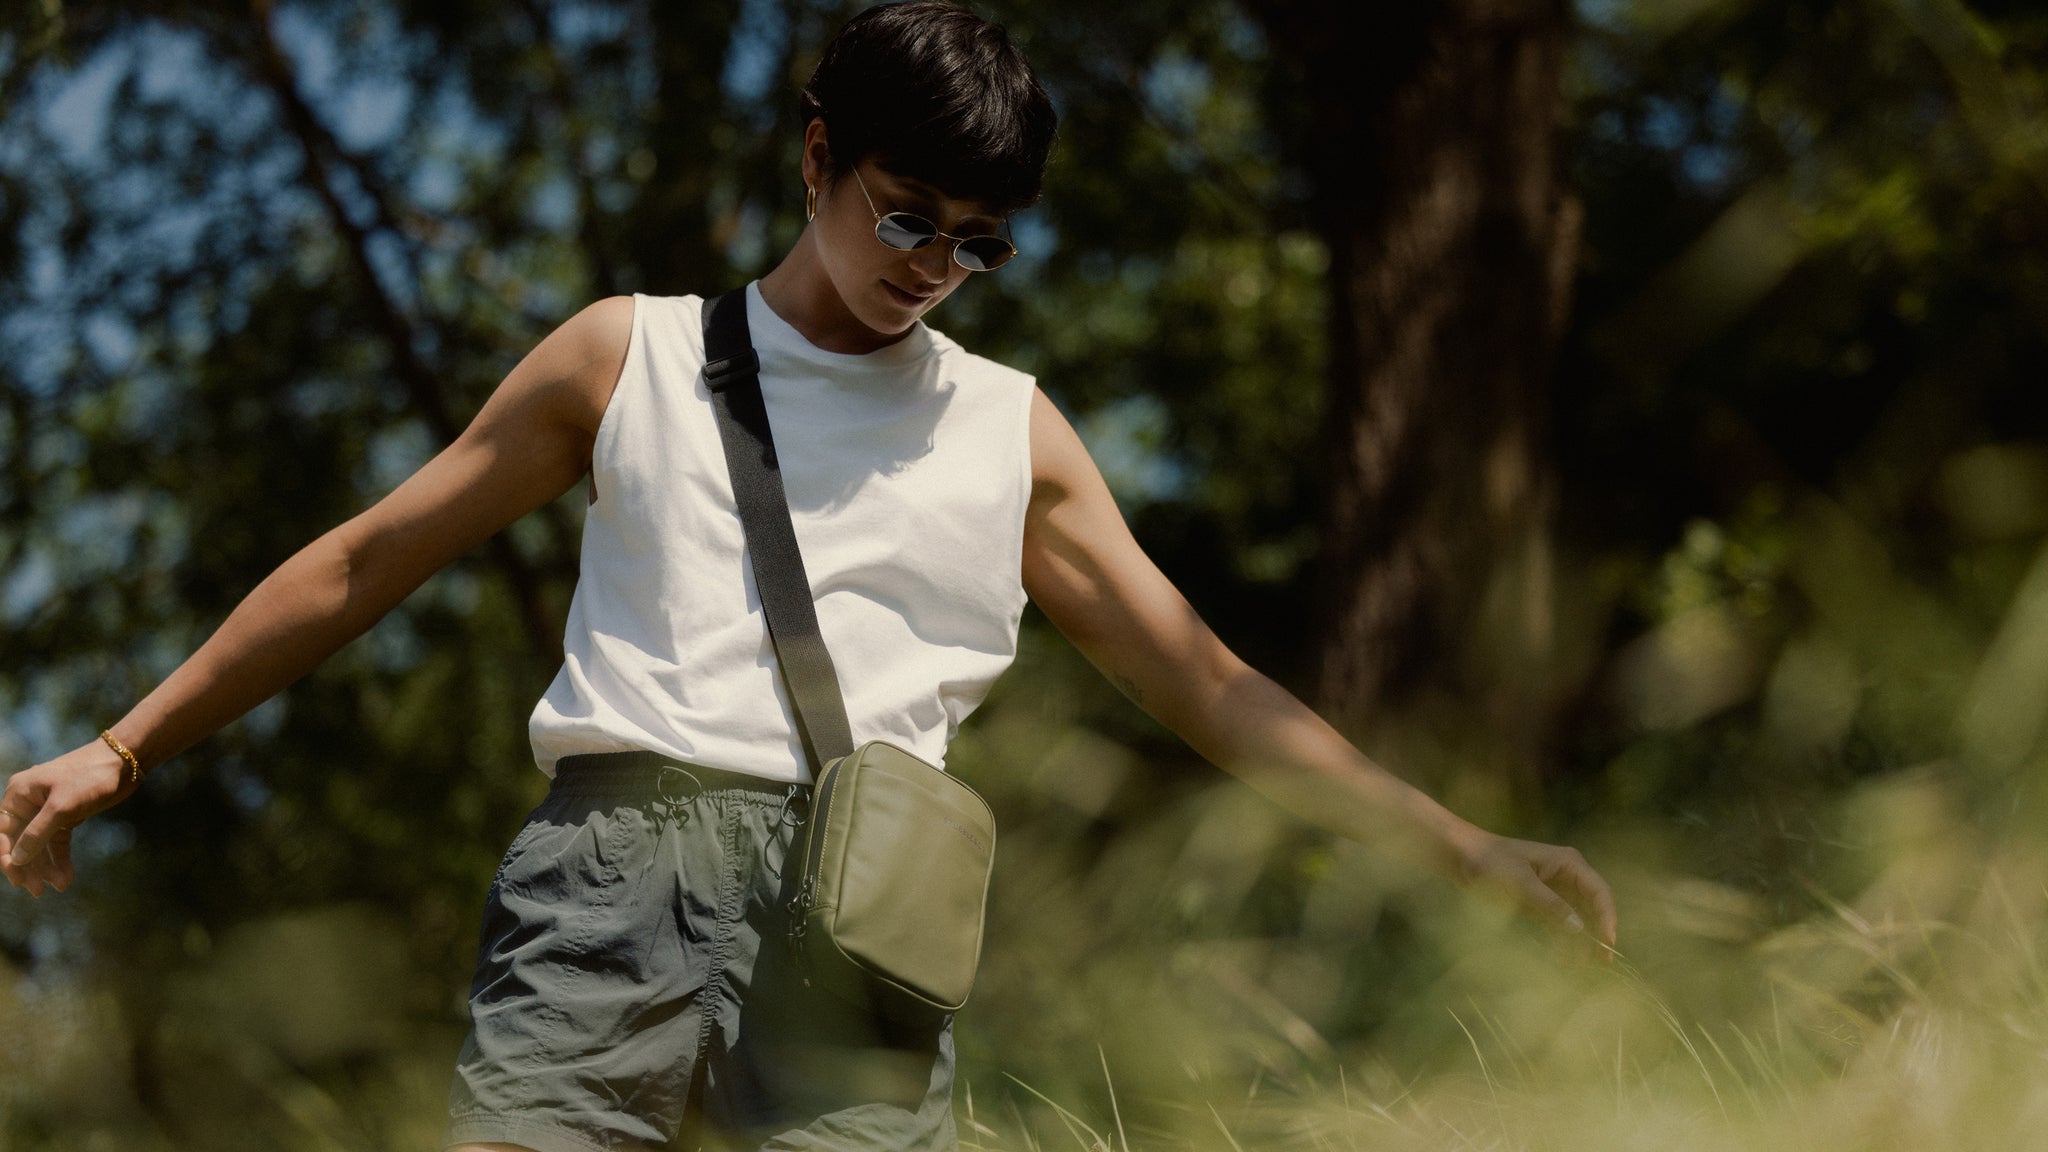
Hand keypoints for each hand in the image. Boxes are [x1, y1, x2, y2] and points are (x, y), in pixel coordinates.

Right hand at [0, 739, 134, 895]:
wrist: (124, 763)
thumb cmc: (90, 776)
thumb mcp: (62, 806)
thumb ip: (37, 832)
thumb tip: (16, 859)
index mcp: (19, 794)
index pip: (2, 832)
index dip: (6, 855)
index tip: (16, 877)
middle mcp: (29, 803)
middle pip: (19, 842)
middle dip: (27, 867)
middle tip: (37, 890)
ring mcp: (47, 811)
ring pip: (39, 846)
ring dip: (46, 867)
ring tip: (59, 886)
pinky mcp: (67, 817)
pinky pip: (57, 843)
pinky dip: (61, 860)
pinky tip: (65, 878)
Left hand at [1453, 833, 1618, 961]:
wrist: (1462, 857)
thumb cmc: (1491, 861)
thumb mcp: (1520, 883)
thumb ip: (1550, 905)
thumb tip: (1579, 927)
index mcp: (1569, 864)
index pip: (1599, 892)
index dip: (1607, 917)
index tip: (1608, 942)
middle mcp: (1568, 877)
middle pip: (1592, 909)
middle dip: (1596, 935)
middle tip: (1602, 963)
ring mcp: (1555, 891)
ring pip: (1577, 920)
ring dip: (1579, 943)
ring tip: (1579, 968)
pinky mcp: (1541, 904)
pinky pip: (1559, 925)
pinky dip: (1561, 941)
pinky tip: (1561, 960)